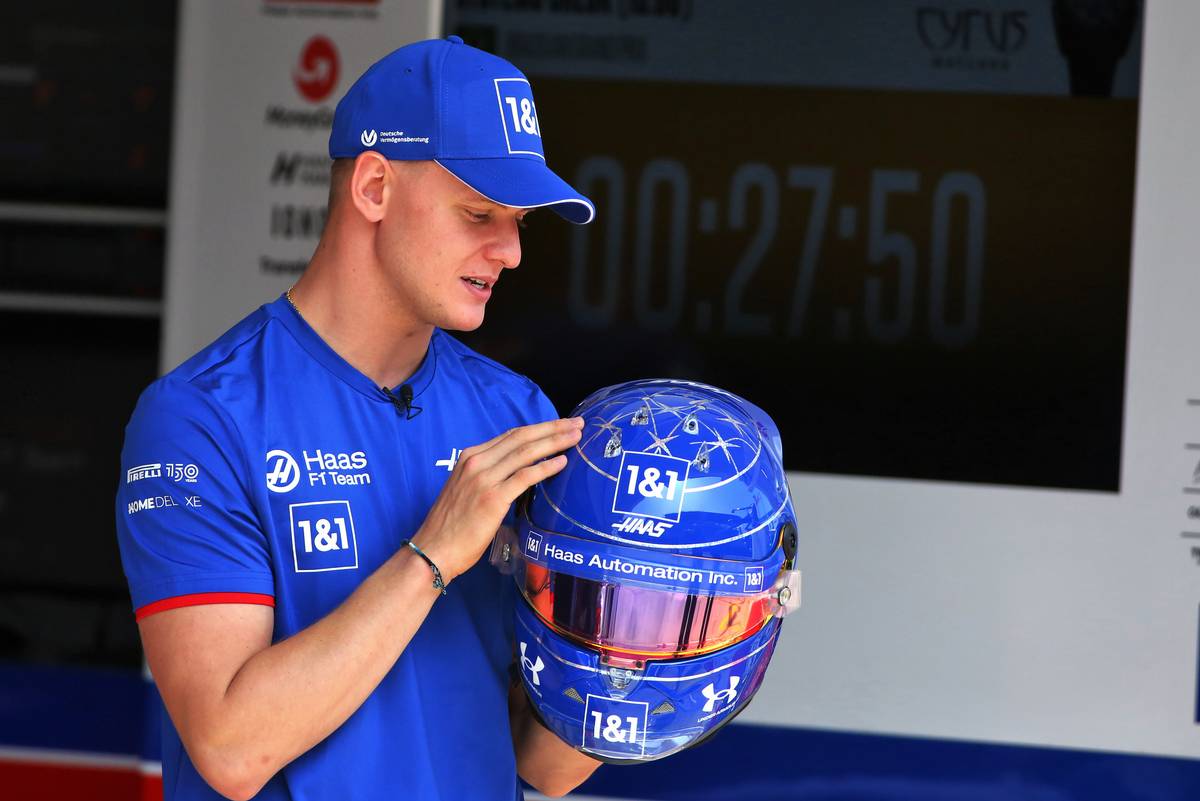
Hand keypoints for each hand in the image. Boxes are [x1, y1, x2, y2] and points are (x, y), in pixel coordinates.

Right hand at [411, 417, 583, 581]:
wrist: (433, 549)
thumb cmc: (451, 526)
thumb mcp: (466, 489)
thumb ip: (489, 477)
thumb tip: (518, 474)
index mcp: (470, 457)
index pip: (511, 435)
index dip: (538, 428)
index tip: (560, 425)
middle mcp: (476, 462)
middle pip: (522, 438)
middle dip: (552, 428)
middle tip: (576, 424)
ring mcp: (484, 479)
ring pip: (526, 452)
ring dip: (554, 442)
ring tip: (575, 438)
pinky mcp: (492, 498)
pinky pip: (525, 477)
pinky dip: (545, 467)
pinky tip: (561, 462)